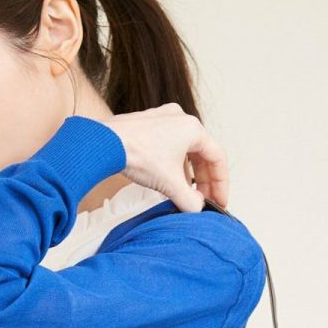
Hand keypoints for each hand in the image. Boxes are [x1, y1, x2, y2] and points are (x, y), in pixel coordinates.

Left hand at [104, 104, 228, 212]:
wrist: (105, 143)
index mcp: (193, 128)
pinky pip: (170, 146)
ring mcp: (163, 119)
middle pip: (202, 154)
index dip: (221, 183)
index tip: (219, 201)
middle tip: (203, 201)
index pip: (217, 158)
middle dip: (204, 180)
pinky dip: (175, 164)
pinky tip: (170, 180)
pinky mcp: (148, 125)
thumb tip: (197, 209)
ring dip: (190, 174)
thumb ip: (189, 200)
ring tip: (187, 194)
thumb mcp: (170, 184)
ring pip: (186, 150)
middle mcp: (181, 119)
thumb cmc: (137, 154)